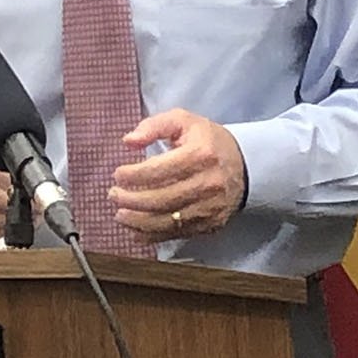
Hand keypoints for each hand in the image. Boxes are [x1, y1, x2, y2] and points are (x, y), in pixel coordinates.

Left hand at [109, 108, 246, 241]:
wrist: (245, 166)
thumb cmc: (208, 142)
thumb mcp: (184, 122)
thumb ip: (154, 125)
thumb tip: (129, 140)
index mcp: (200, 154)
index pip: (158, 170)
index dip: (132, 175)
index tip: (117, 174)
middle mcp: (208, 183)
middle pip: (160, 199)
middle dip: (130, 200)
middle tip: (112, 195)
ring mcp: (210, 207)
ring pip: (166, 221)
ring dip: (137, 221)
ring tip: (120, 214)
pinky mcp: (210, 224)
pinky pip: (176, 234)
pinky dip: (151, 235)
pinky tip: (135, 229)